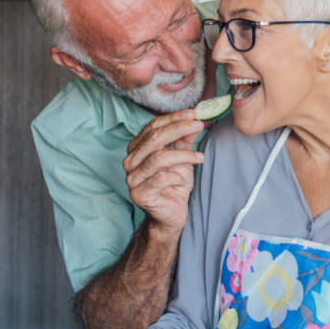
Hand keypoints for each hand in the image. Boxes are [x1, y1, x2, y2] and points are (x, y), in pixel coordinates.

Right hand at [123, 111, 205, 235]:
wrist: (172, 214)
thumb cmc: (174, 185)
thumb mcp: (182, 157)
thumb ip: (183, 139)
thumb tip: (192, 119)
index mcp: (137, 149)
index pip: (152, 127)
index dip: (173, 119)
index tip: (192, 114)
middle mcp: (130, 162)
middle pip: (154, 139)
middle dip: (178, 129)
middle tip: (198, 126)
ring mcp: (132, 179)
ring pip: (158, 158)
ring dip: (183, 155)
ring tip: (199, 157)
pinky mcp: (140, 194)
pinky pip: (161, 178)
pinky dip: (177, 177)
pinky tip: (183, 180)